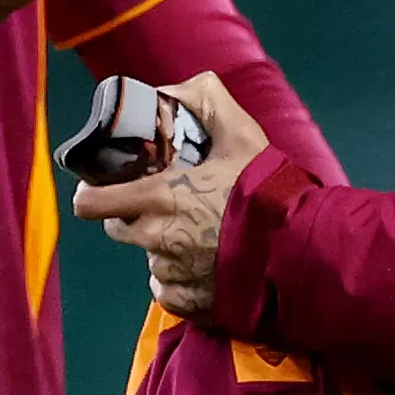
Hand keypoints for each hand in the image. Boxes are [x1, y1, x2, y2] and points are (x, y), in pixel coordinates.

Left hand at [73, 72, 266, 318]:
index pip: (90, 203)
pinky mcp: (190, 304)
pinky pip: (167, 291)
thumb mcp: (241, 135)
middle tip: (162, 205)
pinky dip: (178, 281)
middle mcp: (156, 239)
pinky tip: (203, 267)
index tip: (105, 186)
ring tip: (197, 236)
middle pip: (119, 229)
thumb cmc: (267, 190)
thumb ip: (206, 102)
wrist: (304, 251)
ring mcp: (173, 275)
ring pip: (148, 259)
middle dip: (131, 216)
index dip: (93, 193)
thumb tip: (173, 90)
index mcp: (157, 198)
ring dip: (162, 247)